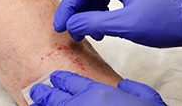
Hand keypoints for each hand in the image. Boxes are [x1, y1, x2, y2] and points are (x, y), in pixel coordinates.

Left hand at [30, 71, 165, 105]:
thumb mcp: (148, 99)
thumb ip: (133, 90)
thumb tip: (123, 86)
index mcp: (99, 93)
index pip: (72, 82)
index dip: (60, 80)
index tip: (54, 78)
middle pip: (55, 96)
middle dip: (44, 93)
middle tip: (36, 91)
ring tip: (33, 104)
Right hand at [54, 0, 181, 48]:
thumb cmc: (170, 20)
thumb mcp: (128, 25)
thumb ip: (95, 22)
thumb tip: (72, 24)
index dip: (69, 5)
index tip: (60, 24)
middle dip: (78, 9)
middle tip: (71, 30)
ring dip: (90, 12)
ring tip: (88, 32)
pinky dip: (102, 11)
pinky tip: (101, 26)